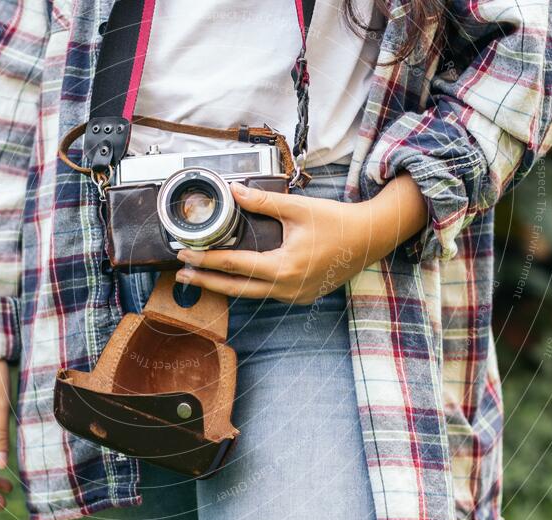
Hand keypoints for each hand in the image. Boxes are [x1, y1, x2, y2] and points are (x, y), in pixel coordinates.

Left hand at [175, 175, 426, 303]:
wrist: (370, 239)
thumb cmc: (337, 222)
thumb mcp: (298, 208)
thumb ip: (263, 201)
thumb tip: (233, 190)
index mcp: (283, 268)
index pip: (234, 265)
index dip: (206, 259)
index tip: (184, 253)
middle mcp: (287, 288)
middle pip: (235, 289)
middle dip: (206, 281)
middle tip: (182, 273)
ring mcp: (294, 296)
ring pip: (250, 295)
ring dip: (224, 286)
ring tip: (201, 277)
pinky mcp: (301, 296)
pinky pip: (266, 294)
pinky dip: (247, 287)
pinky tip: (234, 279)